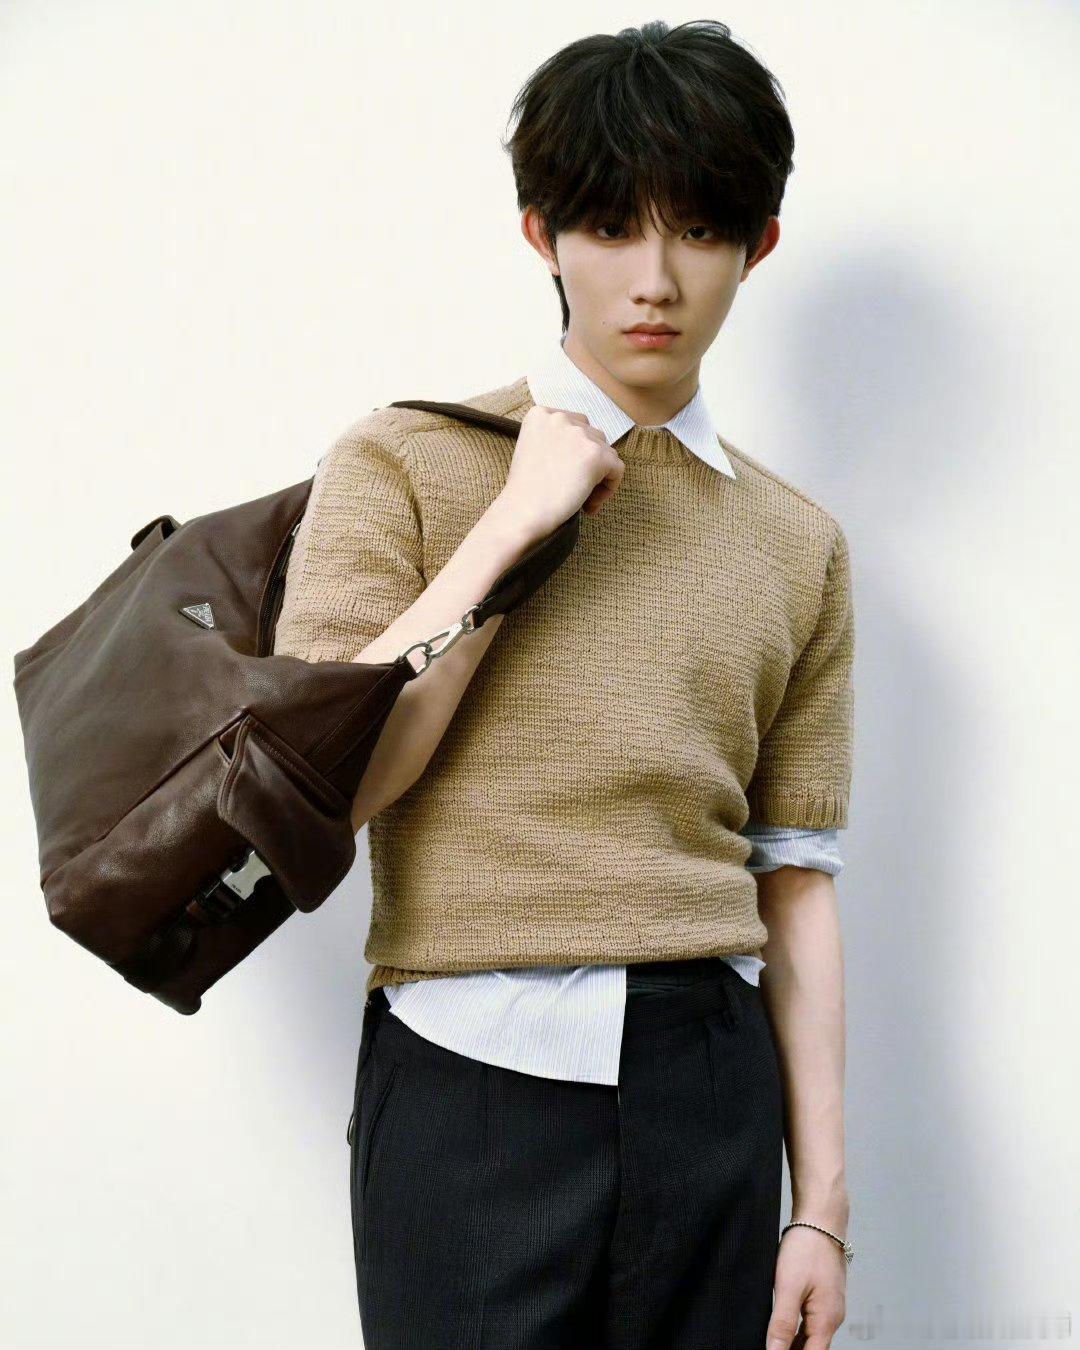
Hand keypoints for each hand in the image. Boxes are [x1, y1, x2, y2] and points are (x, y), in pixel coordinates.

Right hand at [493, 404, 624, 544]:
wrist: (522, 513)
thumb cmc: (525, 492)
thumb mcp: (533, 450)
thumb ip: (558, 441)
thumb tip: (585, 449)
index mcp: (541, 414)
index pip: (576, 426)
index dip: (577, 453)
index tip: (566, 475)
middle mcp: (560, 418)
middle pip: (593, 437)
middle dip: (589, 464)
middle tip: (575, 490)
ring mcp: (579, 434)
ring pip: (608, 453)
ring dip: (599, 477)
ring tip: (582, 499)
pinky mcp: (596, 454)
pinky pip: (617, 469)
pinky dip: (609, 489)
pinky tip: (589, 505)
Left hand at [766, 1226, 846, 1349]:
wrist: (821, 1218)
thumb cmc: (807, 1247)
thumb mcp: (788, 1286)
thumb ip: (782, 1323)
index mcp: (826, 1320)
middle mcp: (832, 1317)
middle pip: (811, 1349)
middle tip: (769, 1347)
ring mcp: (829, 1306)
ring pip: (810, 1336)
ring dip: (793, 1343)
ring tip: (772, 1342)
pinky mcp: (823, 1295)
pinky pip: (810, 1320)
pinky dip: (797, 1328)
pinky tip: (782, 1326)